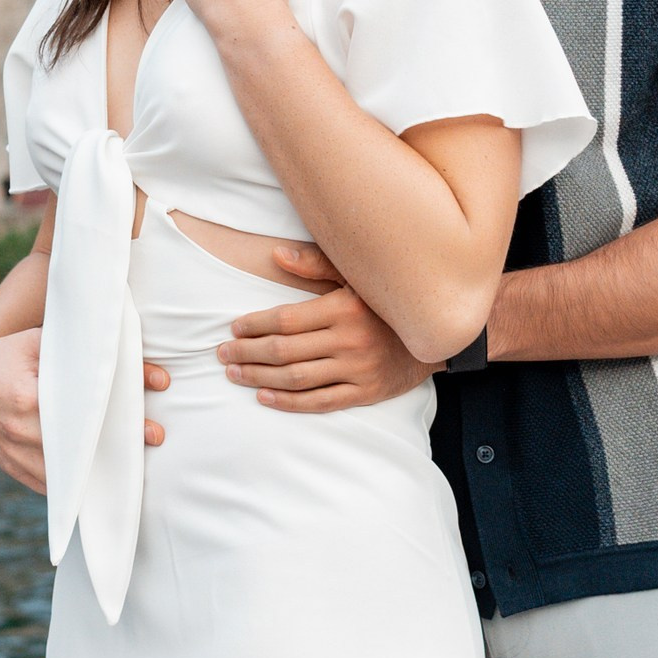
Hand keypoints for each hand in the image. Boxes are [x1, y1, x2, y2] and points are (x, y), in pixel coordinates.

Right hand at [0, 328, 169, 491]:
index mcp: (26, 397)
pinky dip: (79, 482)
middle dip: (117, 448)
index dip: (116, 422)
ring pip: (69, 474)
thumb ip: (92, 352)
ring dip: (101, 469)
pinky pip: (54, 486)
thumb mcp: (42, 342)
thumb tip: (155, 376)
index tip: (149, 426)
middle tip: (153, 440)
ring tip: (132, 458)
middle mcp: (19, 431)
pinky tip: (102, 473)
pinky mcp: (15, 470)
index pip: (81, 415)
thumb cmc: (9, 355)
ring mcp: (16, 456)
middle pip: (80, 448)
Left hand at [218, 251, 435, 412]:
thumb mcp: (356, 274)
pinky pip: (319, 402)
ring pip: (297, 378)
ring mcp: (358, 369)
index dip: (255, 325)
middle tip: (222, 354)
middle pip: (285, 350)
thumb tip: (276, 255)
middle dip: (247, 353)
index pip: (286, 319)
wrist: (434, 335)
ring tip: (235, 374)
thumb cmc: (385, 301)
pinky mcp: (364, 392)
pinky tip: (264, 397)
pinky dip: (288, 402)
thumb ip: (316, 264)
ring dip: (259, 378)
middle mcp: (350, 340)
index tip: (234, 328)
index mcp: (344, 307)